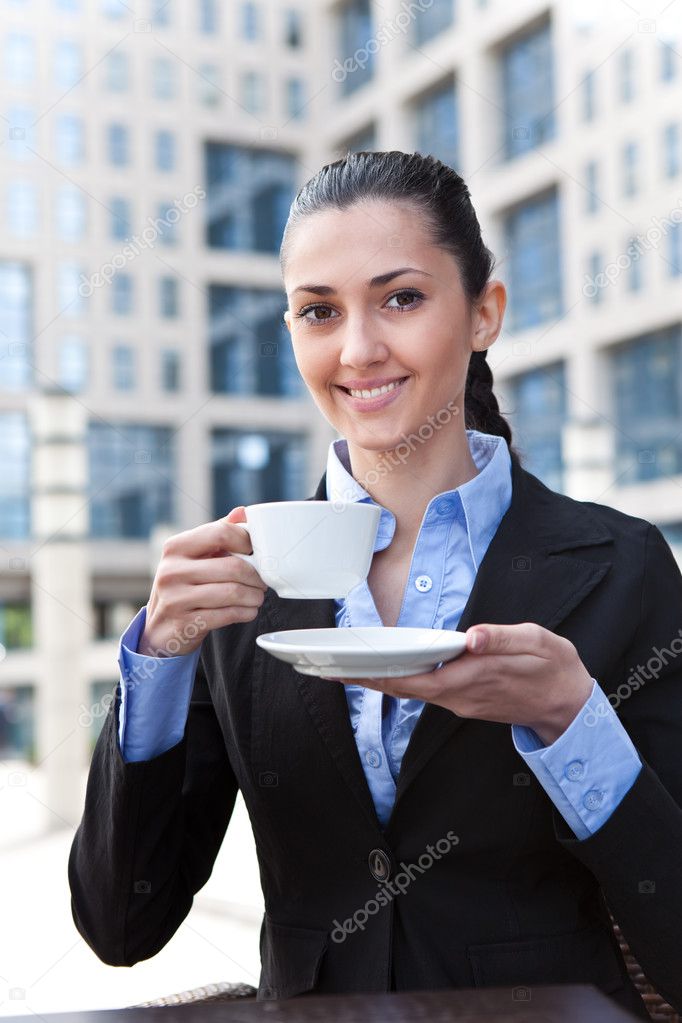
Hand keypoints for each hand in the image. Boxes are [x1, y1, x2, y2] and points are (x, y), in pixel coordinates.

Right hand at [138, 507, 267, 657]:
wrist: (160, 629)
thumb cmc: (184, 587)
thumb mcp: (193, 557)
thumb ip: (217, 534)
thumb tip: (242, 512)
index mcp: (176, 548)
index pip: (221, 533)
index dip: (247, 541)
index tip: (256, 552)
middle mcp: (171, 571)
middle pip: (233, 566)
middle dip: (256, 576)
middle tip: (263, 581)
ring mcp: (175, 598)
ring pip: (233, 592)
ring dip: (254, 596)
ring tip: (257, 597)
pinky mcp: (185, 623)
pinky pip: (227, 614)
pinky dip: (246, 612)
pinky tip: (248, 611)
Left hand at [327, 623, 593, 745]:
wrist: (570, 705)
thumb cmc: (553, 668)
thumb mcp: (536, 642)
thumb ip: (501, 638)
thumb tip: (473, 637)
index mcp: (469, 679)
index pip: (412, 678)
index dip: (376, 674)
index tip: (345, 670)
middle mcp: (458, 696)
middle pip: (402, 686)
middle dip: (365, 677)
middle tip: (327, 667)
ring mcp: (460, 702)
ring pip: (411, 689)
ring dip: (380, 678)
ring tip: (346, 665)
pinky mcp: (464, 701)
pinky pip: (425, 690)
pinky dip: (401, 679)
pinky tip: (387, 668)